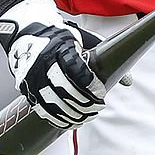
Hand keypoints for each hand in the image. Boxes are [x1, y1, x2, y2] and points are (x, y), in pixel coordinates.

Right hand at [0, 0, 105, 128]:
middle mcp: (44, 62)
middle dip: (84, 103)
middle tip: (97, 108)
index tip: (101, 93)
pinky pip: (41, 108)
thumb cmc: (62, 37)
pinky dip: (57, 118)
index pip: (77, 70)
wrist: (28, 33)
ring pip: (53, 102)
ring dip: (72, 114)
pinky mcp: (26, 87)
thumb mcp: (84, 41)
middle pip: (65, 90)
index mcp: (61, 46)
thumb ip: (105, 58)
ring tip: (86, 117)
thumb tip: (128, 81)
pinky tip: (69, 121)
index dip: (91, 85)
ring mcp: (33, 76)